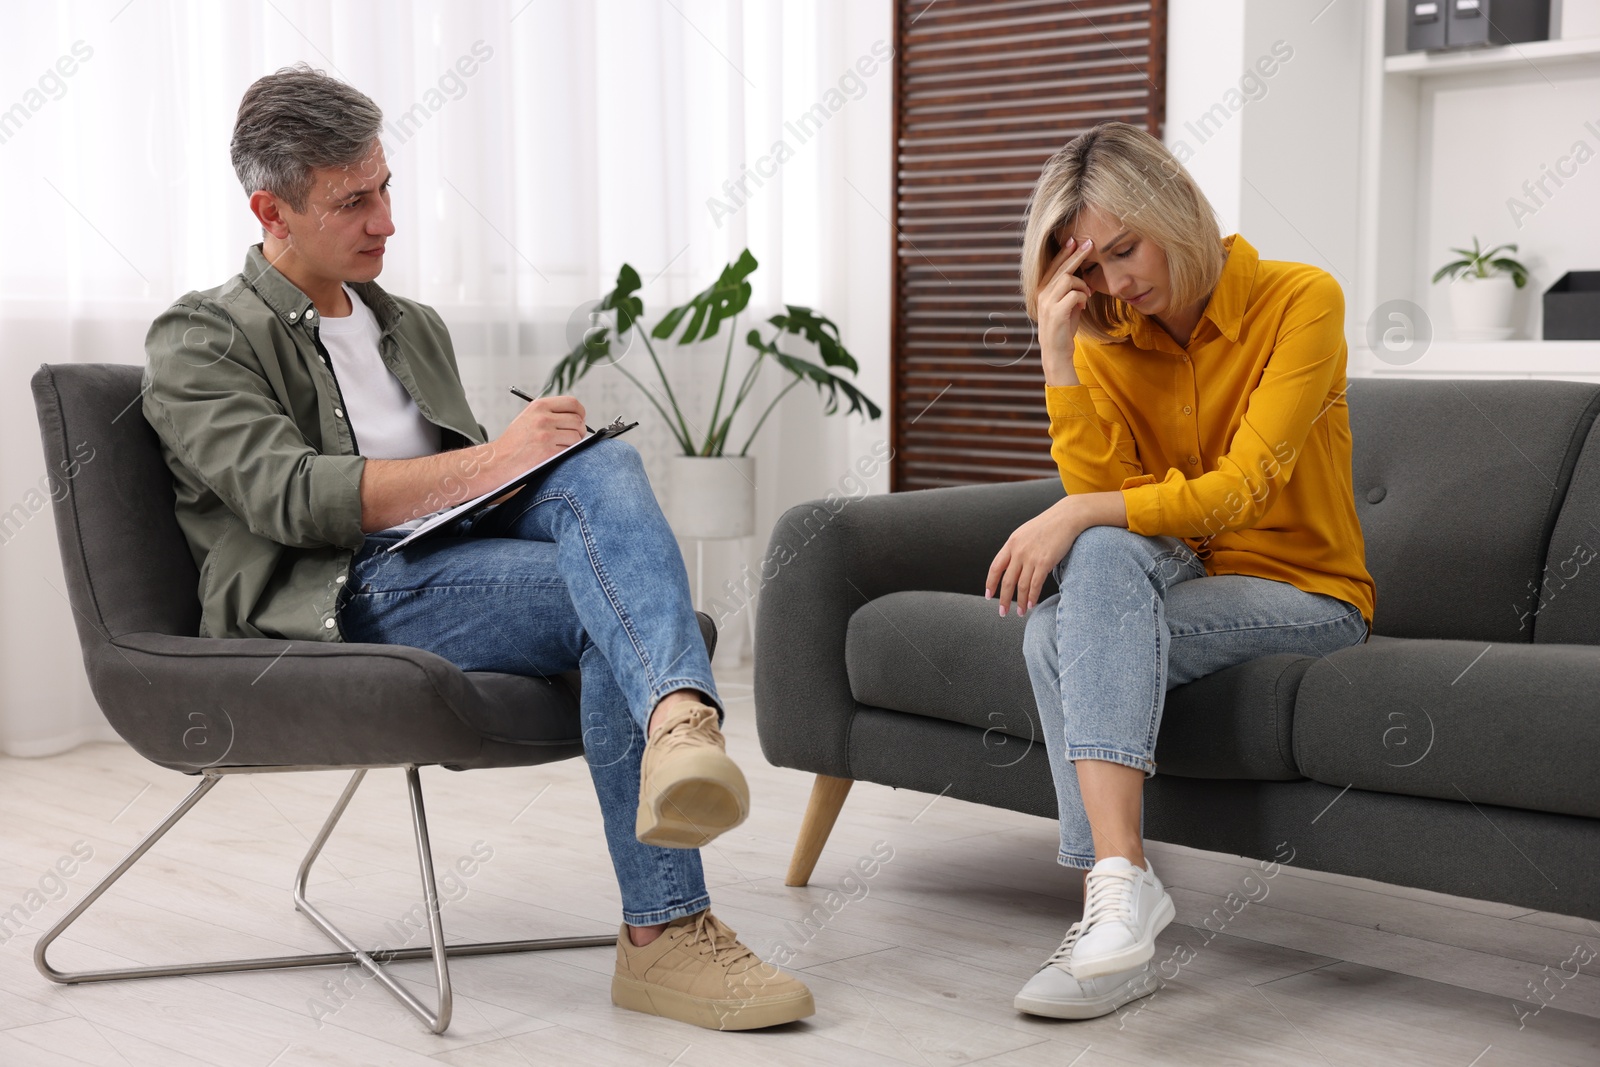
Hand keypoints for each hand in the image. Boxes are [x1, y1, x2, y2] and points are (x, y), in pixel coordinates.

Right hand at [497, 395, 586, 469]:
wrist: (498, 460)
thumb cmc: (514, 441)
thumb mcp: (528, 417)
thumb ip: (550, 412)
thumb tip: (576, 416)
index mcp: (539, 406)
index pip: (572, 403)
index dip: (580, 412)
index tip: (580, 419)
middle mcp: (543, 418)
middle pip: (577, 421)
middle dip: (580, 430)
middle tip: (574, 436)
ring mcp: (546, 435)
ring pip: (576, 437)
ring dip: (574, 443)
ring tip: (563, 446)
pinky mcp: (548, 452)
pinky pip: (570, 450)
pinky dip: (567, 453)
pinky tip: (556, 454)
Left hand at [986, 498, 1082, 616]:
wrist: (1066, 517)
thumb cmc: (1048, 525)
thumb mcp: (1025, 533)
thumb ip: (1017, 548)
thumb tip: (1013, 563)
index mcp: (1011, 543)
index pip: (995, 567)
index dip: (991, 583)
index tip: (989, 595)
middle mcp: (1018, 551)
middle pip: (1006, 581)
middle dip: (1003, 599)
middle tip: (1002, 612)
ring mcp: (1030, 557)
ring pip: (1021, 586)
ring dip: (1020, 602)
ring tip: (1020, 612)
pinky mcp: (1044, 562)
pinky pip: (1035, 585)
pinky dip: (1032, 597)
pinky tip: (1031, 604)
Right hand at [1036, 235, 1095, 384]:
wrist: (1056, 351)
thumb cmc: (1063, 327)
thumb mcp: (1065, 304)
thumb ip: (1068, 290)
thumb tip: (1081, 275)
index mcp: (1042, 290)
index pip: (1053, 266)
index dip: (1064, 252)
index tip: (1074, 240)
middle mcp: (1042, 294)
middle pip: (1062, 268)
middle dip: (1077, 255)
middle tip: (1090, 243)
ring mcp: (1048, 302)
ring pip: (1069, 279)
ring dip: (1083, 286)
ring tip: (1087, 295)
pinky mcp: (1057, 311)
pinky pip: (1075, 294)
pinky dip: (1083, 298)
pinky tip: (1082, 306)